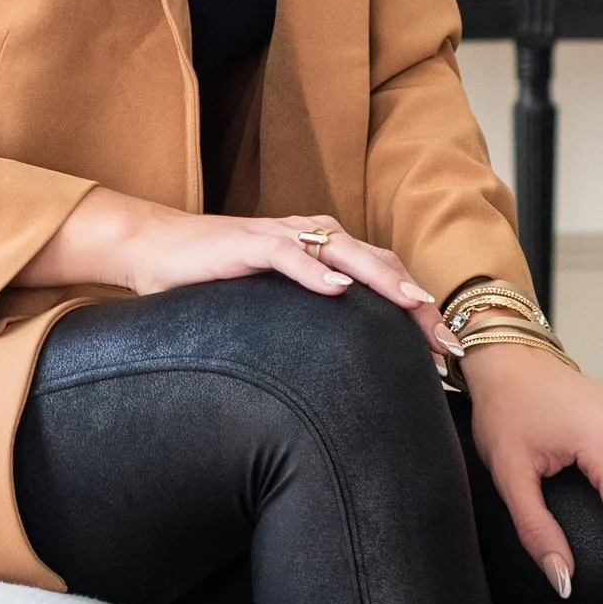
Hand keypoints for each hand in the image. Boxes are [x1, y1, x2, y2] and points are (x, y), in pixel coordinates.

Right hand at [19, 191, 448, 351]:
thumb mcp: (273, 306)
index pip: (385, 276)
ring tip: (413, 308)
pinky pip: (288, 254)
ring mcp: (281, 237)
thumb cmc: (214, 282)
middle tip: (447, 343)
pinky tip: (337, 289)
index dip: (420, 311)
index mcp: (323, 250)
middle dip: (418, 302)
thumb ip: (309, 321)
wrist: (154, 249)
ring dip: (382, 280)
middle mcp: (311, 236)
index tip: (448, 352)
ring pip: (346, 252)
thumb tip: (350, 367)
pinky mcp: (249, 243)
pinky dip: (315, 270)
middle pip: (380, 264)